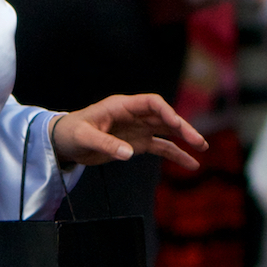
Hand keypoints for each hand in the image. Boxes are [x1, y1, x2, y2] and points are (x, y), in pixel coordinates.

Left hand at [50, 94, 206, 170]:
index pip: (151, 103)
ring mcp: (137, 129)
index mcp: (122, 106)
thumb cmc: (71, 133)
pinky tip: (189, 163)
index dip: (167, 112)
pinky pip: (160, 147)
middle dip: (182, 128)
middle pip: (164, 117)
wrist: (65, 142)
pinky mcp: (137, 143)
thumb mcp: (84, 138)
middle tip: (199, 142)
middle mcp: (134, 115)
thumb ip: (105, 144)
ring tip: (202, 149)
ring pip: (166, 131)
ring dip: (184, 139)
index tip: (178, 126)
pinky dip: (175, 154)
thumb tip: (128, 153)